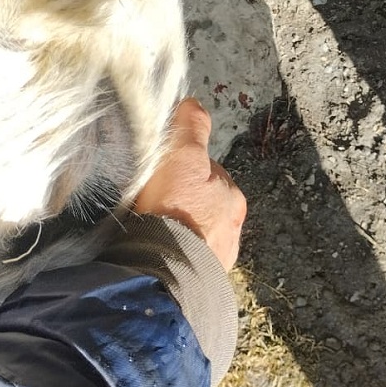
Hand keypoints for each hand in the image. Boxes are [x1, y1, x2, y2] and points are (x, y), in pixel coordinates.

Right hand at [134, 99, 246, 270]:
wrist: (166, 271)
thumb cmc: (175, 208)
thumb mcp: (181, 156)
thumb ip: (191, 128)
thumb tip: (193, 104)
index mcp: (232, 197)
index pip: (207, 173)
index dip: (184, 170)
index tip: (163, 176)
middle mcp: (232, 228)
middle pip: (204, 204)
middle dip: (184, 203)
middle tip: (155, 206)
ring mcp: (218, 257)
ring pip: (197, 234)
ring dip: (180, 232)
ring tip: (154, 232)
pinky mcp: (203, 283)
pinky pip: (188, 261)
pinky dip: (176, 256)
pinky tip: (158, 254)